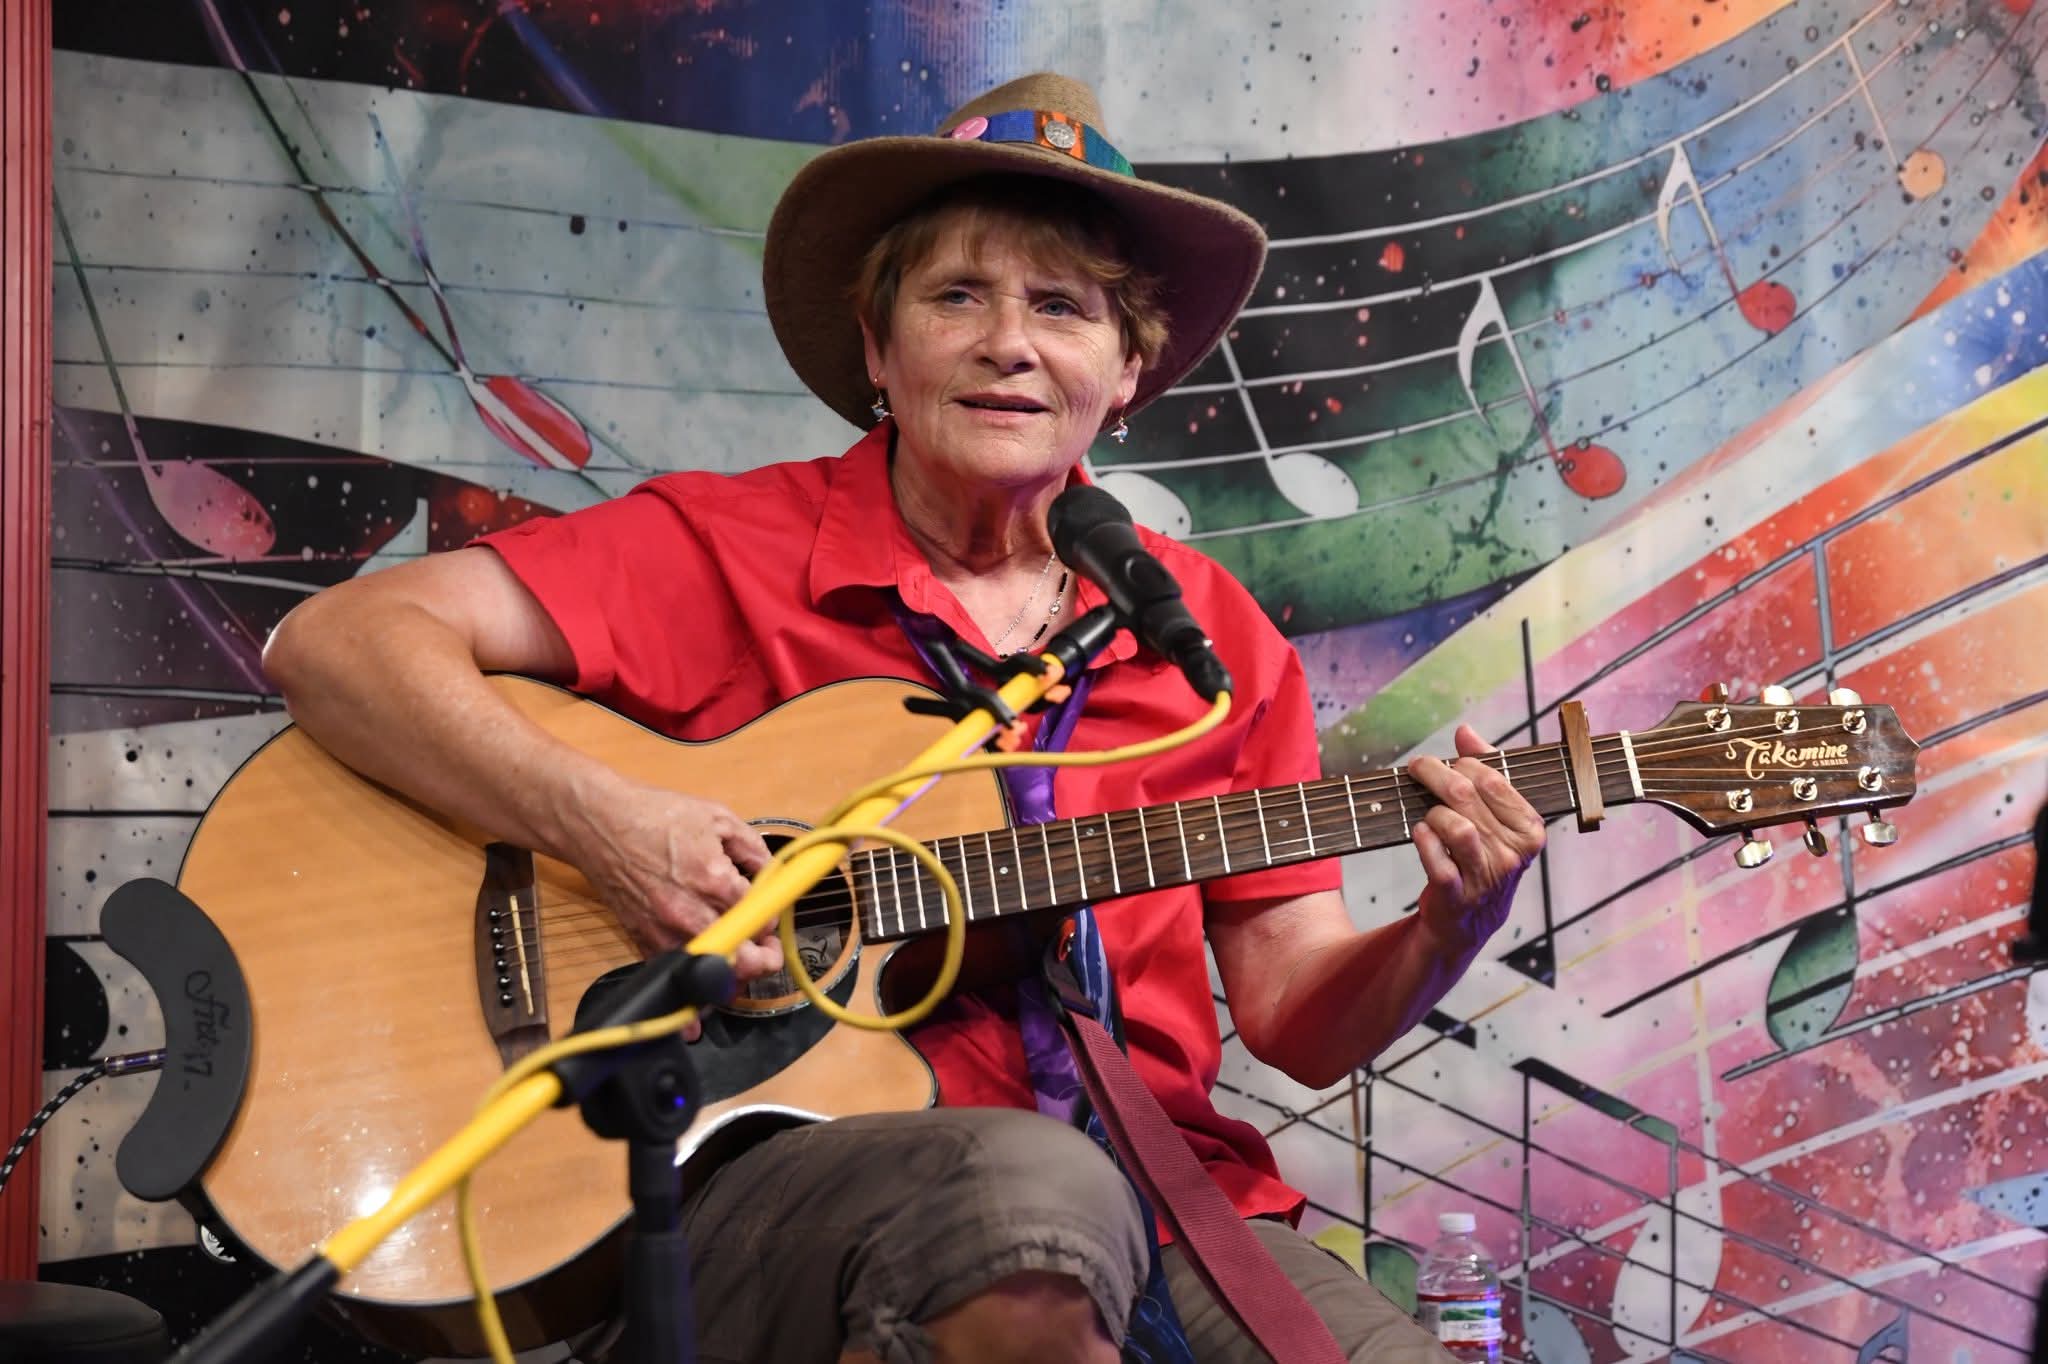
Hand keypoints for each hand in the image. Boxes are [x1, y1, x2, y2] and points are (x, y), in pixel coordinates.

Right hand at [570, 782, 784, 996]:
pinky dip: (692, 983)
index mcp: (713, 880)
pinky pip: (674, 975)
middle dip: (762, 961)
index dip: (771, 925)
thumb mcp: (716, 818)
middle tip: (766, 952)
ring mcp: (664, 932)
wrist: (599, 825)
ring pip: (709, 977)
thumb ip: (753, 849)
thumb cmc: (654, 816)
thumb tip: (772, 875)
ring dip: (730, 975)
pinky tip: (703, 974)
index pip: (760, 922)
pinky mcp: (643, 941)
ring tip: (737, 959)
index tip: (770, 921)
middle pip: (741, 961)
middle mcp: (689, 913)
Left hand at [1405, 724, 1546, 956]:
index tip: (1444, 761)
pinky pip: (1436, 857)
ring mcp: (1487, 877)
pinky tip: (1421, 833)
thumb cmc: (1481, 856)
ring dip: (1432, 812)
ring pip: (1455, 826)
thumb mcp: (1493, 816)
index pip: (1495, 780)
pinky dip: (1423, 839)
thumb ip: (1484, 769)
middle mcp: (1513, 854)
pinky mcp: (1458, 895)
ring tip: (1427, 813)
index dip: (1463, 763)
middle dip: (1435, 775)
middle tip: (1418, 768)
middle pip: (1467, 797)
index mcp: (1530, 829)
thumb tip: (1466, 732)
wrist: (1468, 920)